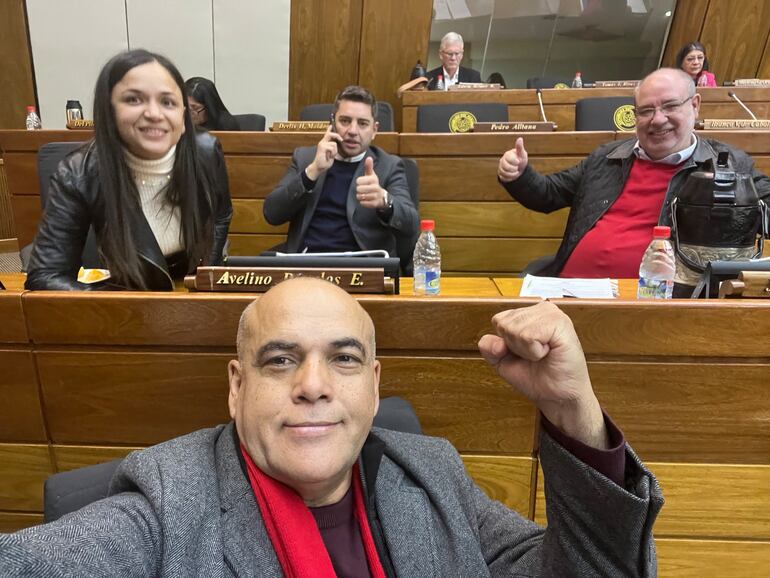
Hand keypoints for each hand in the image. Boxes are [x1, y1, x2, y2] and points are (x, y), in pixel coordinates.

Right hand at [306, 126, 341, 179]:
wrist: (319, 167)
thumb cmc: (325, 161)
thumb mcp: (331, 153)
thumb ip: (333, 147)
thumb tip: (337, 143)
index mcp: (324, 143)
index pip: (327, 133)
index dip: (329, 128)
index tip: (331, 124)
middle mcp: (322, 142)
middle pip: (330, 134)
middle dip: (337, 136)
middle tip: (341, 140)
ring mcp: (322, 144)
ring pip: (334, 144)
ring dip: (335, 151)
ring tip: (330, 156)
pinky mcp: (322, 147)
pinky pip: (332, 148)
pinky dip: (332, 153)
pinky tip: (329, 157)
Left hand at [356, 157, 387, 209]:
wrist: (382, 196)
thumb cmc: (374, 184)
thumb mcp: (371, 175)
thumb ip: (369, 167)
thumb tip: (369, 158)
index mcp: (373, 179)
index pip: (359, 180)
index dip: (358, 182)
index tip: (361, 182)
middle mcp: (376, 187)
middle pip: (359, 189)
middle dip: (358, 190)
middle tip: (361, 190)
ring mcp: (376, 196)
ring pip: (362, 197)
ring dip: (360, 196)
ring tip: (362, 195)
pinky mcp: (375, 203)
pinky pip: (364, 203)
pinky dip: (363, 202)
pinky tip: (365, 200)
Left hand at [478, 301, 607, 448]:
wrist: (558, 396)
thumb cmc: (537, 376)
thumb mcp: (502, 361)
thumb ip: (489, 347)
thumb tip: (497, 343)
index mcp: (529, 313)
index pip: (498, 320)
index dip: (506, 343)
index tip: (525, 353)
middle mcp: (541, 310)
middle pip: (504, 324)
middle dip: (516, 347)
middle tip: (536, 355)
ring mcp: (552, 314)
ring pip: (514, 329)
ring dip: (527, 350)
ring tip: (543, 354)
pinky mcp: (560, 323)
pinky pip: (528, 335)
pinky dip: (534, 351)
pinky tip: (548, 352)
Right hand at [498, 137, 528, 182]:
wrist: (520, 170)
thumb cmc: (521, 160)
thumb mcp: (522, 154)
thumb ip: (520, 147)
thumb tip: (520, 138)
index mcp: (507, 154)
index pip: (508, 158)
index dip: (514, 161)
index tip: (518, 162)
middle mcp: (502, 160)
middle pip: (505, 166)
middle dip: (513, 168)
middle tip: (517, 168)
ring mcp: (500, 167)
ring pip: (504, 172)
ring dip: (513, 174)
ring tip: (516, 172)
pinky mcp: (500, 174)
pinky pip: (503, 177)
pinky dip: (510, 178)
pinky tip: (513, 175)